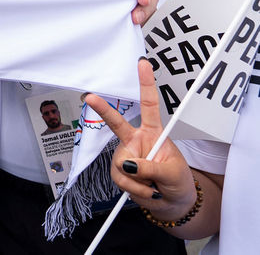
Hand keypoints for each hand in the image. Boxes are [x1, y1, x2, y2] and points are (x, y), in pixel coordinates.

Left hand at [77, 0, 158, 24]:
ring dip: (145, 14)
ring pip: (149, 6)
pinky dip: (143, 22)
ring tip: (133, 22)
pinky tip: (133, 26)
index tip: (142, 0)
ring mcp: (128, 3)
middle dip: (146, 5)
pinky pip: (144, 18)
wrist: (67, 12)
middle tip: (135, 18)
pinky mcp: (128, 16)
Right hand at [85, 59, 195, 219]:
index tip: (142, 64)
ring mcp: (125, 156)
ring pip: (120, 165)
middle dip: (103, 109)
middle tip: (90, 96)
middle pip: (116, 123)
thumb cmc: (177, 182)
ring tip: (152, 187)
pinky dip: (134, 189)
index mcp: (153, 133)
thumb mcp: (172, 173)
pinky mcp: (119, 172)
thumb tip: (127, 165)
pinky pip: (119, 179)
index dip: (146, 84)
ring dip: (137, 181)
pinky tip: (145, 190)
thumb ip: (151, 168)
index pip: (150, 106)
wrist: (171, 202)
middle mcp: (135, 140)